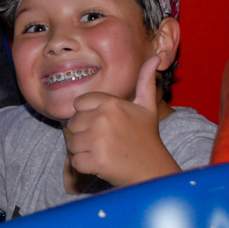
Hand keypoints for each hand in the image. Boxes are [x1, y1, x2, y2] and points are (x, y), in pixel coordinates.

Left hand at [63, 56, 179, 186]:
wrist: (152, 170)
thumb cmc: (147, 137)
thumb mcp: (147, 107)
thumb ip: (145, 81)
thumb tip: (155, 57)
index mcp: (111, 103)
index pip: (79, 104)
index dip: (88, 116)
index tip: (103, 125)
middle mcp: (103, 118)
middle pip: (73, 124)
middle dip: (84, 134)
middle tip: (104, 142)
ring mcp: (98, 140)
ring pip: (72, 143)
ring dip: (83, 151)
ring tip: (103, 152)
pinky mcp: (95, 160)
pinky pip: (76, 161)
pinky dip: (85, 166)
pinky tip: (101, 164)